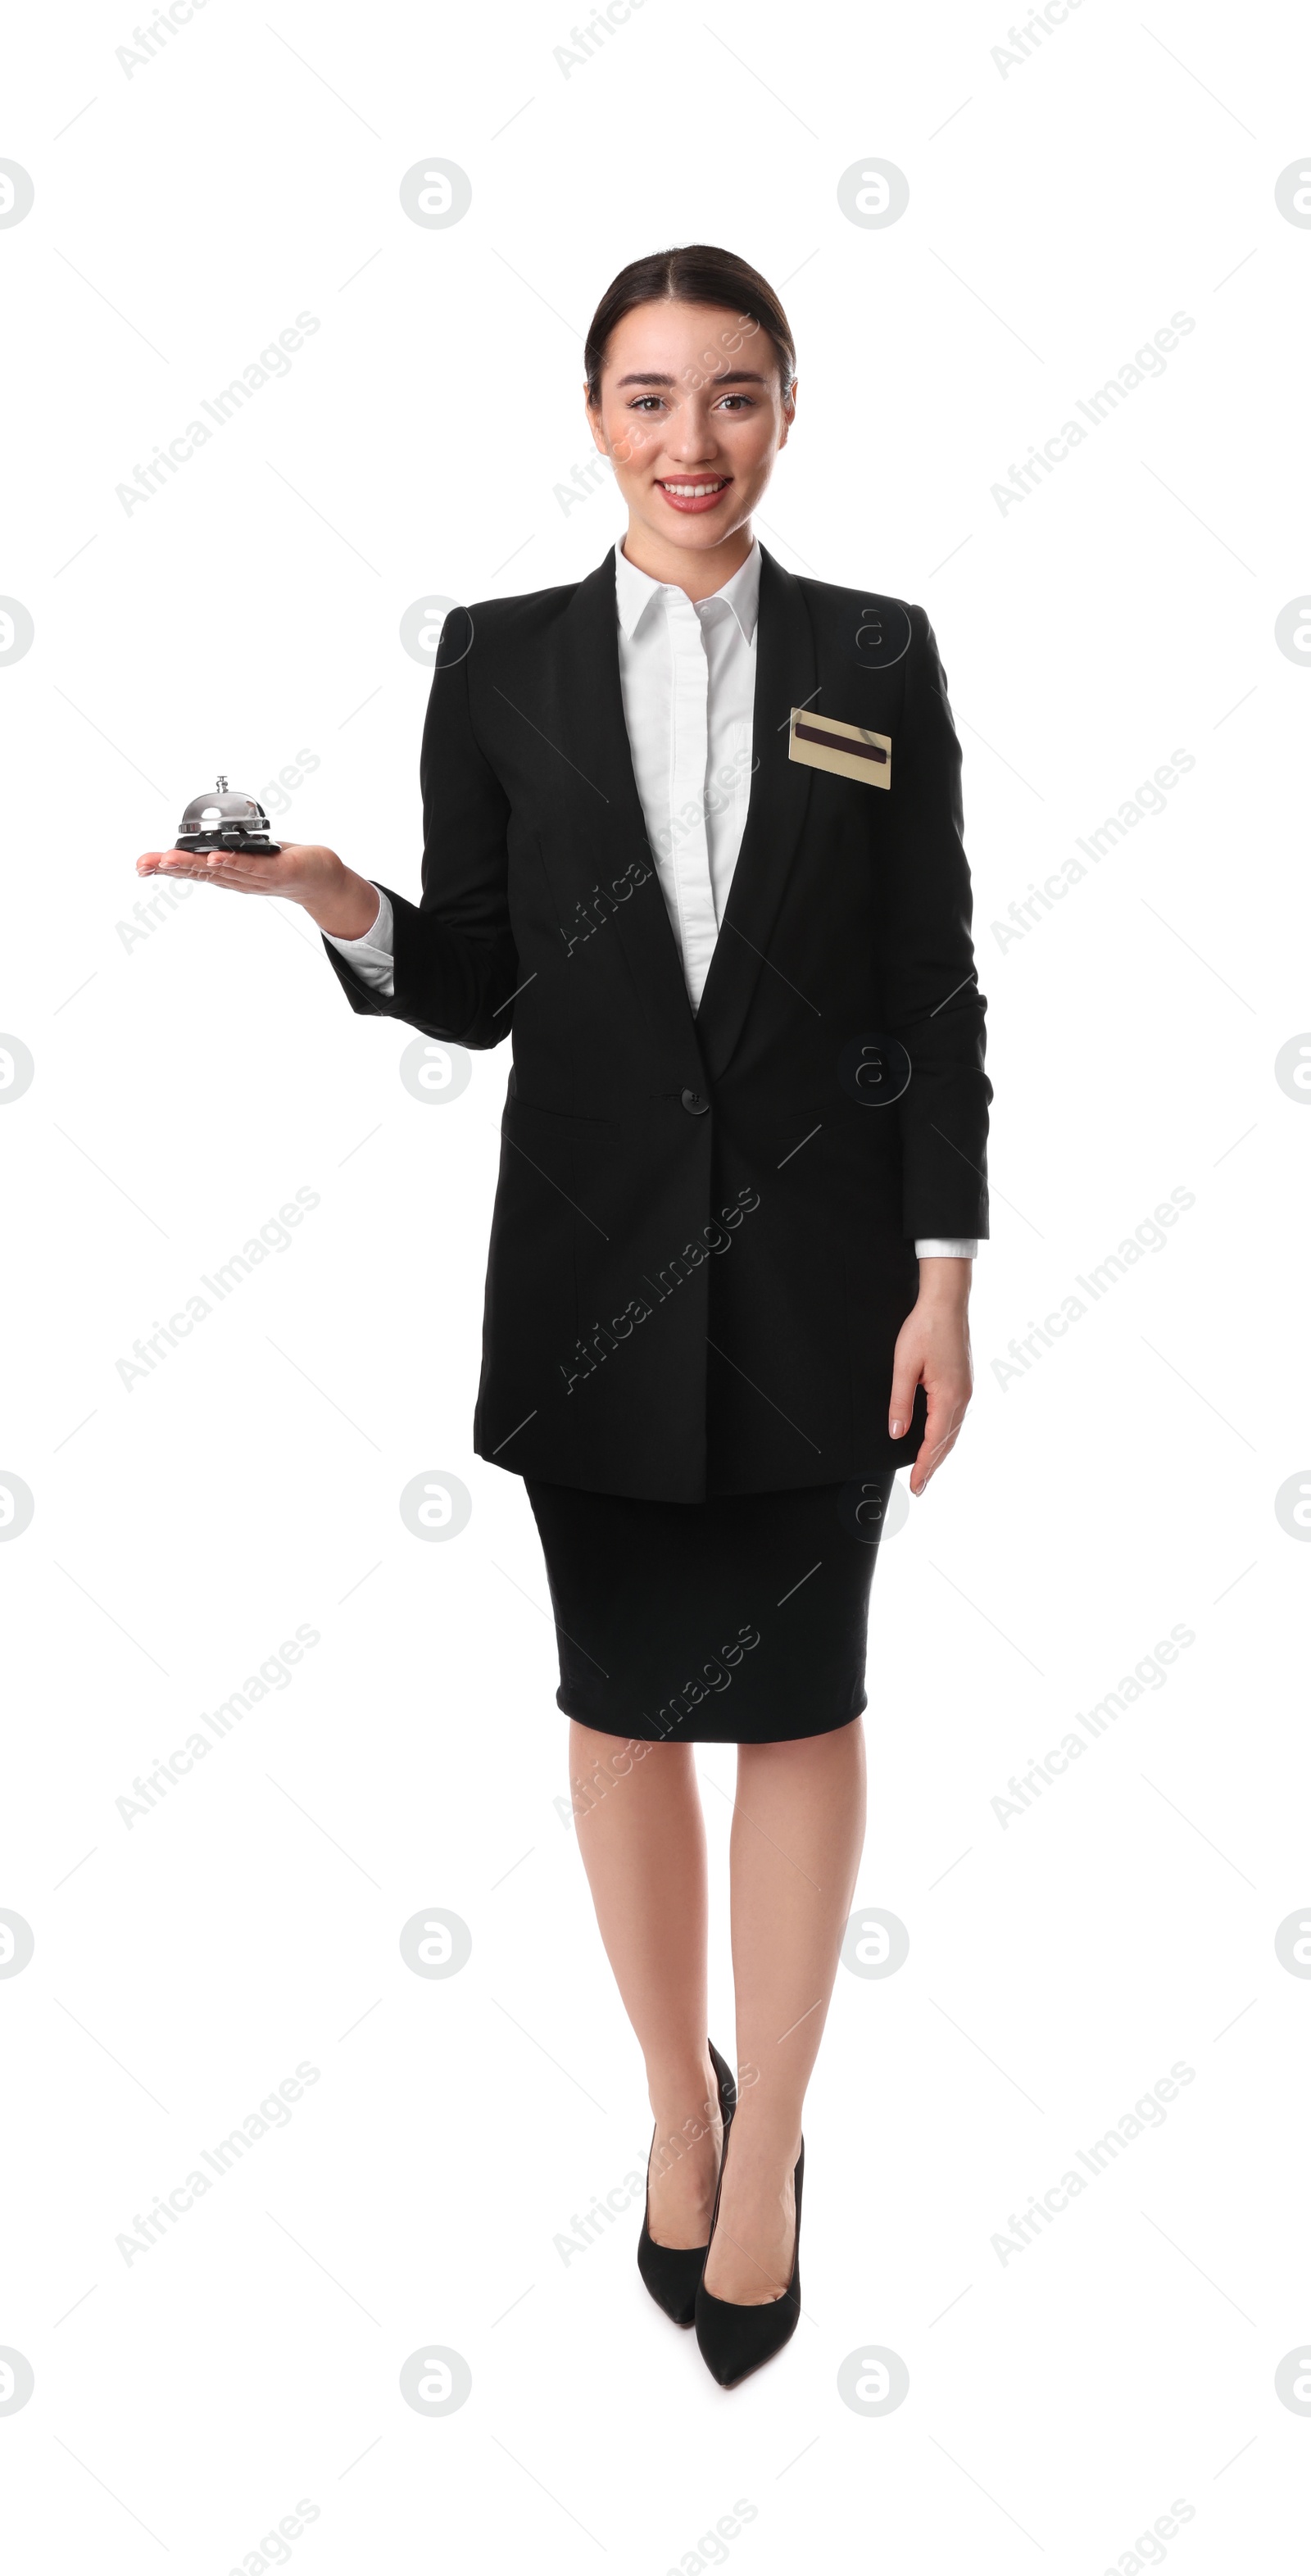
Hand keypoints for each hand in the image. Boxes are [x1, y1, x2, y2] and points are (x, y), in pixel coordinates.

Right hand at [135, 841, 381, 939]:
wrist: (319, 877)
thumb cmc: (280, 863)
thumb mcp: (243, 857)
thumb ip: (219, 854)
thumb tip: (197, 845)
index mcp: (225, 873)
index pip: (190, 869)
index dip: (164, 868)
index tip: (141, 865)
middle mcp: (235, 879)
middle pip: (198, 871)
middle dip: (169, 867)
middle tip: (145, 864)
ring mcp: (254, 878)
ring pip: (219, 869)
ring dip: (193, 864)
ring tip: (170, 858)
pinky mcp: (276, 872)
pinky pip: (250, 866)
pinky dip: (232, 862)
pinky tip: (216, 857)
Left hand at [888, 1261, 972, 1495]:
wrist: (946, 1302)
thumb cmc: (924, 1329)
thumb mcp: (904, 1366)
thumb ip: (900, 1402)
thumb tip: (897, 1433)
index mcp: (948, 1396)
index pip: (934, 1442)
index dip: (923, 1466)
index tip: (916, 1485)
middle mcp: (962, 1397)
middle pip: (947, 1442)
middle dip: (933, 1465)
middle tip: (920, 1487)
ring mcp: (966, 1390)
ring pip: (953, 1431)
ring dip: (940, 1452)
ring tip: (928, 1470)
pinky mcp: (964, 1382)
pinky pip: (956, 1418)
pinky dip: (946, 1435)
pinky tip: (938, 1438)